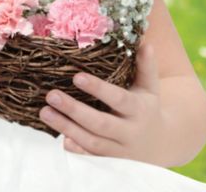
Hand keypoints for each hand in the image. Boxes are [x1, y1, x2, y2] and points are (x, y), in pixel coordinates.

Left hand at [38, 43, 165, 162]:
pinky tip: (61, 140)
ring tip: (45, 111)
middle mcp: (130, 132)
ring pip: (92, 142)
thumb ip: (146, 66)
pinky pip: (92, 158)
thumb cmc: (148, 108)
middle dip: (74, 110)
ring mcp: (120, 150)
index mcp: (139, 110)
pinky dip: (77, 150)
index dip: (98, 89)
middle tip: (51, 95)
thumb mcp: (150, 87)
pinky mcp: (111, 161)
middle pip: (100, 123)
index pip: (118, 99)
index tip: (77, 77)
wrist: (160, 144)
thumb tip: (146, 44)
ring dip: (67, 128)